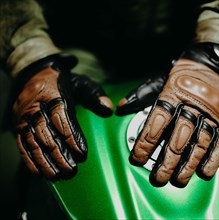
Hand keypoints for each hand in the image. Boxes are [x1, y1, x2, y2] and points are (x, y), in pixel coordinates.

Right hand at [12, 54, 112, 179]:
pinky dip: (30, 160)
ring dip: (45, 161)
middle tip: (71, 169)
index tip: (82, 153)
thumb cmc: (61, 82)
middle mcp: (36, 107)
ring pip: (33, 142)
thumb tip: (108, 108)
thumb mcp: (80, 83)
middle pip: (47, 134)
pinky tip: (39, 172)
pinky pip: (22, 145)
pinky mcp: (18, 125)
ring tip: (57, 175)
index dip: (72, 137)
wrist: (34, 75)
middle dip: (59, 154)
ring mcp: (24, 117)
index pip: (62, 118)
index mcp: (53, 95)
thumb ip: (94, 95)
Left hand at [117, 58, 218, 187]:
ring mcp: (209, 114)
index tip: (137, 158)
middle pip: (180, 137)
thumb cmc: (182, 75)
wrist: (211, 65)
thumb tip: (121, 108)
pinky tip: (204, 172)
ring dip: (189, 164)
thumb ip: (140, 95)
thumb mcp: (159, 80)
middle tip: (158, 177)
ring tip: (179, 180)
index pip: (158, 121)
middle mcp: (192, 106)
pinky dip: (213, 158)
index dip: (147, 141)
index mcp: (173, 94)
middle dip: (168, 160)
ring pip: (200, 143)